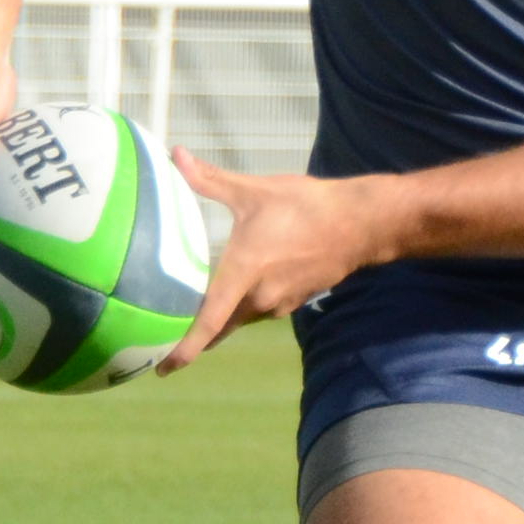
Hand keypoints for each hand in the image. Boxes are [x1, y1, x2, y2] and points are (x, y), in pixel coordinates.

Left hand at [153, 150, 369, 370]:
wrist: (360, 223)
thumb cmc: (306, 206)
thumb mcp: (254, 190)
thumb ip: (210, 180)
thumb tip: (175, 155)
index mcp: (244, 273)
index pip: (209, 321)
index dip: (185, 348)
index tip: (163, 369)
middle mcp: (259, 297)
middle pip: (220, 326)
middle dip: (194, 336)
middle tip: (163, 339)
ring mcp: (279, 303)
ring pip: (240, 317)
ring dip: (220, 318)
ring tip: (192, 313)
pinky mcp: (293, 300)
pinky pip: (259, 309)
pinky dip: (242, 306)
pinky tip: (236, 290)